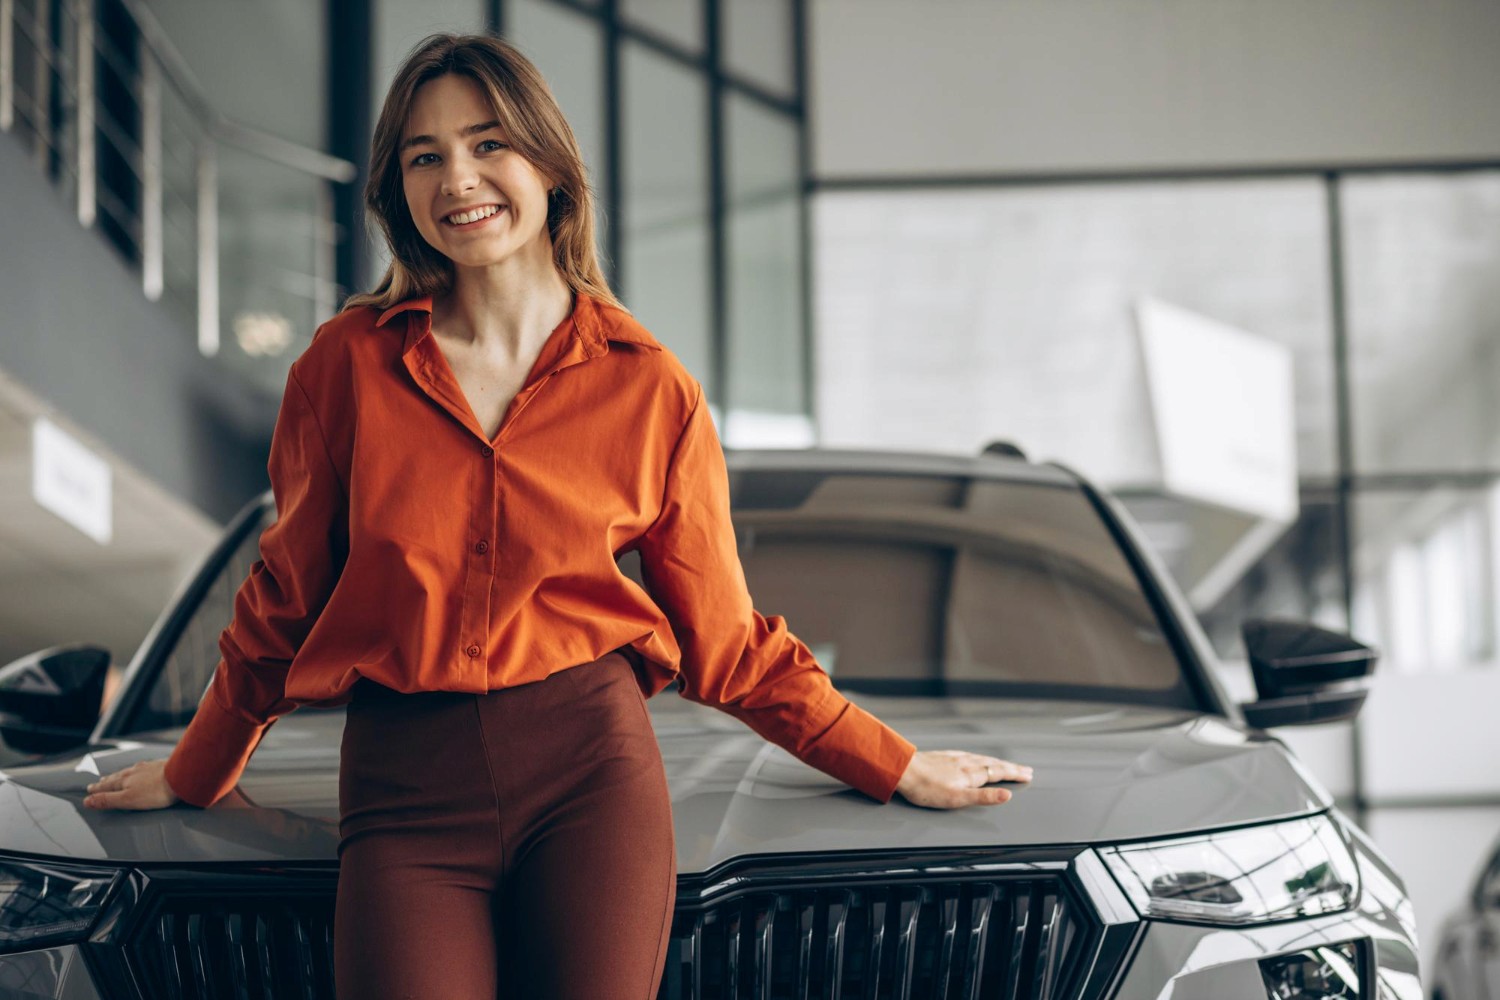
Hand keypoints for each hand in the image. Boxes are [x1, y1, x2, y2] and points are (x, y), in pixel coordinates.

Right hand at [83, 759, 181, 810]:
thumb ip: (107, 800)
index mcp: (125, 780)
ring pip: (130, 772)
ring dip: (121, 775)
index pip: (106, 785)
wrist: (182, 777)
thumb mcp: (127, 799)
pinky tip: (142, 771)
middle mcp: (135, 771)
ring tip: (116, 777)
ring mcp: (149, 768)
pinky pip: (145, 769)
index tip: (89, 790)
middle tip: (99, 782)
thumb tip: (87, 801)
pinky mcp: (161, 766)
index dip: (97, 789)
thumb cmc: (156, 791)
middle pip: (117, 777)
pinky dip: (138, 772)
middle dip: (107, 781)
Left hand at [893, 750, 1032, 808]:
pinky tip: (976, 758)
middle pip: (994, 764)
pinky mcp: (945, 756)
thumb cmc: (927, 788)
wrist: (903, 770)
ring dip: (997, 762)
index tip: (1028, 774)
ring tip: (1006, 764)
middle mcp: (966, 762)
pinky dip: (980, 757)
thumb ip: (984, 797)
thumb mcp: (958, 798)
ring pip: (982, 759)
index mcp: (971, 774)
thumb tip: (1007, 795)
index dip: (1014, 774)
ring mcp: (955, 758)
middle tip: (1025, 769)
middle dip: (1010, 767)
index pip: (999, 772)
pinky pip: (970, 755)